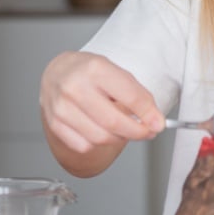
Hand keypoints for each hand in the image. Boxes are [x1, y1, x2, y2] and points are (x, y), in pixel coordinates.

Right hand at [39, 51, 163, 154]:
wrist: (58, 73)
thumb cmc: (89, 72)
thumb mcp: (116, 72)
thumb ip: (136, 95)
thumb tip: (154, 120)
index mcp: (95, 69)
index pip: (130, 97)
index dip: (149, 114)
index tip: (159, 124)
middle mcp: (75, 88)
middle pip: (114, 122)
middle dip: (137, 132)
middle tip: (147, 132)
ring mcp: (62, 108)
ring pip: (100, 138)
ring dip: (119, 138)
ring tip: (124, 129)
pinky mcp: (55, 124)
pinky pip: (84, 145)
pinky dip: (98, 143)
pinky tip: (101, 130)